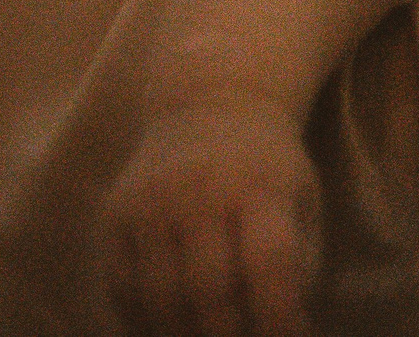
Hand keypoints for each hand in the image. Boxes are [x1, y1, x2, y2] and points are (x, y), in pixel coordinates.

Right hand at [101, 97, 320, 336]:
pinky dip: (143, 322)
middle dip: (228, 336)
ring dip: (184, 335)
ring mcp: (151, 200)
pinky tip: (169, 326)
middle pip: (208, 290)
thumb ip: (300, 267)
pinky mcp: (116, 213)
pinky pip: (121, 288)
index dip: (278, 315)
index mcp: (260, 185)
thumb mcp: (302, 200)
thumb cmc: (267, 169)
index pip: (269, 260)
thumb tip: (286, 333)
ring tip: (205, 335)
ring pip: (159, 297)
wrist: (210, 105)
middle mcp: (199, 189)